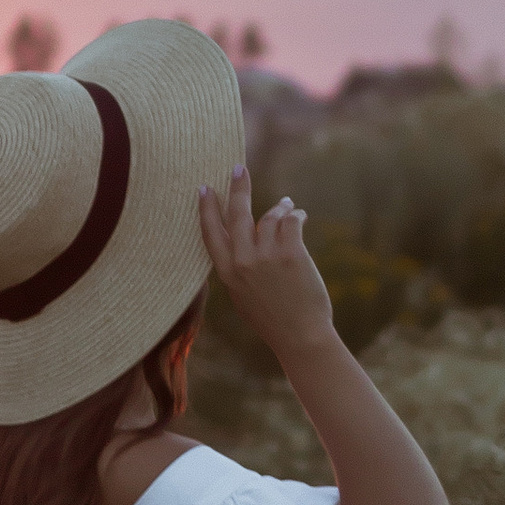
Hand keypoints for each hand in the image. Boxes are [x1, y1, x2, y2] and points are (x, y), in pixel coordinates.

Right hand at [198, 165, 337, 363]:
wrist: (300, 336)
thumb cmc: (272, 319)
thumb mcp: (242, 296)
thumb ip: (239, 269)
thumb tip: (243, 242)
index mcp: (227, 273)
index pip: (211, 232)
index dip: (207, 208)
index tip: (204, 188)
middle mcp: (244, 261)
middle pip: (237, 213)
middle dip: (238, 187)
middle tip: (238, 168)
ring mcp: (267, 256)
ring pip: (270, 215)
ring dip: (280, 207)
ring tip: (287, 204)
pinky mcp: (292, 253)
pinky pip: (292, 220)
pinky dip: (297, 214)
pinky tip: (299, 215)